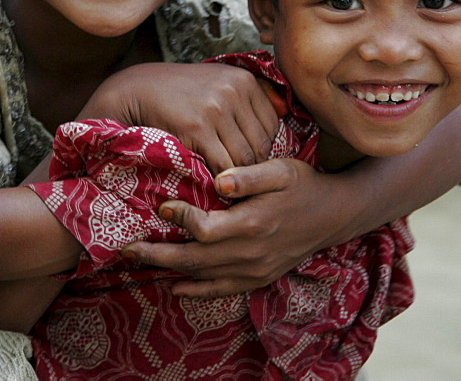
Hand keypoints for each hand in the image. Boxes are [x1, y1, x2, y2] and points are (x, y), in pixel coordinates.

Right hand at [79, 62, 281, 172]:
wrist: (136, 90)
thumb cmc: (179, 91)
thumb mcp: (218, 80)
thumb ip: (249, 96)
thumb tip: (287, 112)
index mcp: (244, 80)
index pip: (272, 126)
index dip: (264, 150)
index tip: (251, 164)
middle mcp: (234, 91)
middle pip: (261, 145)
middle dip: (253, 167)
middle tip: (244, 183)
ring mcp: (216, 109)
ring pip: (244, 159)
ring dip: (238, 179)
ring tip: (232, 190)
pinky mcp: (197, 128)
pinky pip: (222, 166)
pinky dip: (222, 182)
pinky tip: (215, 187)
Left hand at [122, 158, 357, 296]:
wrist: (333, 214)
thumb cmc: (302, 184)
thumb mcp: (279, 169)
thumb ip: (248, 175)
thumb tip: (217, 181)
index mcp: (253, 224)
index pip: (205, 229)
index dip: (180, 219)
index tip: (162, 205)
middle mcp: (250, 253)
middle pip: (194, 259)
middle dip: (157, 254)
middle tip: (127, 248)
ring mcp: (254, 270)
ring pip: (203, 276)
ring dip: (169, 270)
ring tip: (139, 261)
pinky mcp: (258, 278)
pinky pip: (222, 290)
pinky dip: (197, 291)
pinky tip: (175, 287)